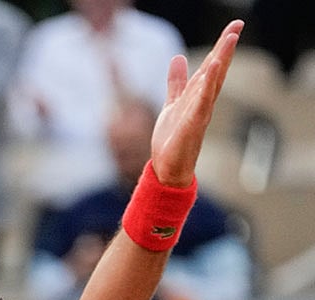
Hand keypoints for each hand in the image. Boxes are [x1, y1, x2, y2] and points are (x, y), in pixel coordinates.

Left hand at [150, 20, 242, 186]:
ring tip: (229, 40)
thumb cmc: (173, 139)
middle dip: (225, 48)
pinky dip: (207, 86)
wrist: (167, 169)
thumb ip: (176, 82)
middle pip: (216, 71)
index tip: (233, 27)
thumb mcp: (172, 103)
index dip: (221, 48)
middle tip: (237, 25)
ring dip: (220, 62)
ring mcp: (199, 114)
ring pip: (212, 84)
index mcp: (198, 97)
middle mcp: (202, 103)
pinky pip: (201, 102)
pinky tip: (211, 69)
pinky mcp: (192, 125)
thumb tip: (178, 58)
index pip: (211, 68)